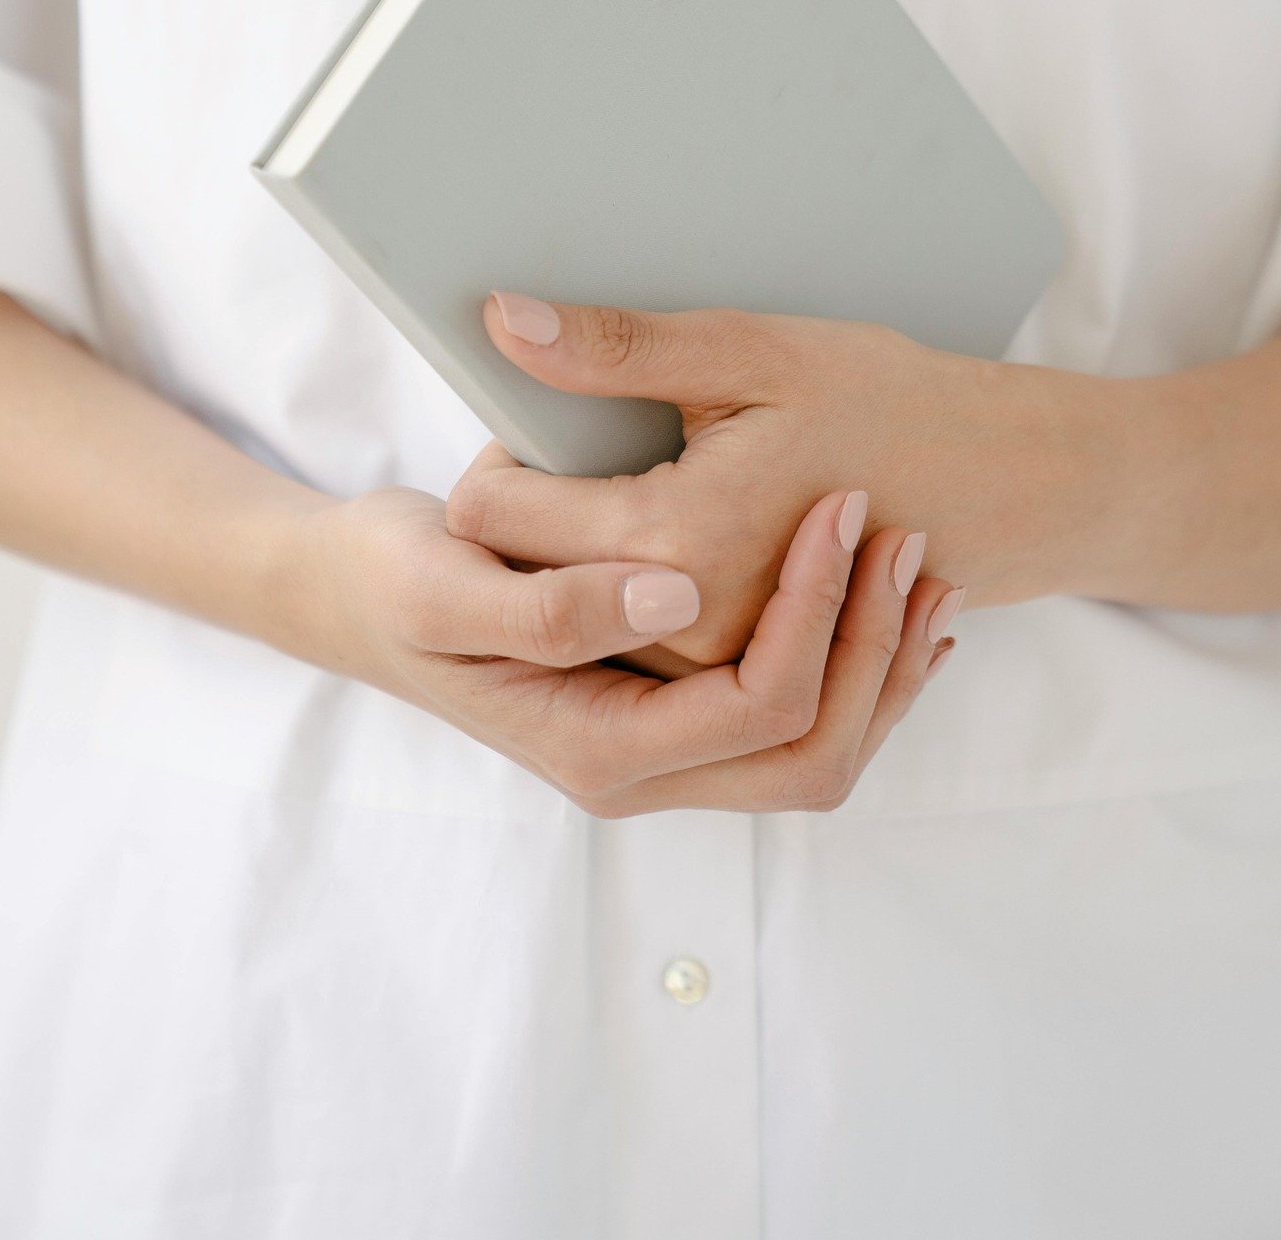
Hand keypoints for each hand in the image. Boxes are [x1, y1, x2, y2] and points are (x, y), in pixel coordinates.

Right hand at [278, 481, 955, 814]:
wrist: (356, 594)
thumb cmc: (391, 582)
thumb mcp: (445, 583)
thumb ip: (552, 604)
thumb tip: (671, 596)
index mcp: (599, 748)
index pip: (758, 709)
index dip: (815, 614)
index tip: (839, 510)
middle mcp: (641, 770)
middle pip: (812, 755)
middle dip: (875, 653)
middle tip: (908, 540)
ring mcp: (662, 748)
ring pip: (819, 747)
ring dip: (882, 662)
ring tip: (924, 565)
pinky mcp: (674, 709)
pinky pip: (794, 717)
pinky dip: (856, 660)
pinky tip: (887, 593)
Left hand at [446, 293, 1122, 664]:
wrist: (1000, 484)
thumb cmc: (884, 401)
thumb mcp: (749, 352)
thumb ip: (617, 348)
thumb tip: (500, 320)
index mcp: (675, 539)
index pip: (494, 511)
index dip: (496, 453)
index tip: (540, 414)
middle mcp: (686, 626)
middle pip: (520, 573)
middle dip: (527, 512)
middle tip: (584, 443)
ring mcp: (714, 663)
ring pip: (573, 616)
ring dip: (573, 555)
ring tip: (635, 480)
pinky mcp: (736, 674)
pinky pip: (634, 641)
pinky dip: (627, 587)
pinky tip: (676, 530)